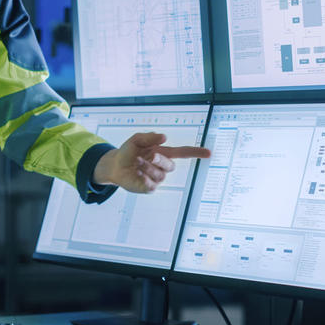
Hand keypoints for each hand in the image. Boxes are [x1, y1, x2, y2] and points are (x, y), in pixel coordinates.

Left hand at [93, 132, 210, 192]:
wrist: (115, 165)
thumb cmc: (129, 151)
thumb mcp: (137, 139)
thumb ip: (150, 137)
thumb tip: (164, 137)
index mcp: (163, 153)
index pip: (184, 153)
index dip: (196, 153)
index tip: (208, 153)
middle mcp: (162, 166)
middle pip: (170, 165)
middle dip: (160, 160)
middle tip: (148, 156)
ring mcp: (156, 178)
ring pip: (160, 175)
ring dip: (147, 168)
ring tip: (137, 163)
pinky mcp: (148, 188)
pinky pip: (152, 186)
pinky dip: (145, 179)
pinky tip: (138, 174)